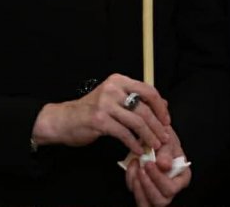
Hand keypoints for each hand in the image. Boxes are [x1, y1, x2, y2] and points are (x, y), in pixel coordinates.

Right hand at [31, 73, 170, 155]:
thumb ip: (136, 99)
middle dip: (158, 125)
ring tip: (154, 145)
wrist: (62, 120)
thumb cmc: (91, 110)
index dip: (160, 107)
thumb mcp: (114, 99)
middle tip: (165, 137)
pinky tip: (138, 149)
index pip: (148, 90)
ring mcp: (105, 104)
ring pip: (136, 121)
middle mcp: (113, 89)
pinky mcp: (99, 120)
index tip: (166, 120)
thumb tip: (164, 104)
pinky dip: (134, 143)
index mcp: (119, 81)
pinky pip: (124, 133)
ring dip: (149, 136)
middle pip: (144, 107)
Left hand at [125, 125, 190, 206]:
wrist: (154, 139)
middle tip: (141, 169)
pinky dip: (131, 184)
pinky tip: (132, 168)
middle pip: (160, 200)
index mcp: (182, 178)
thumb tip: (164, 165)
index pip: (172, 188)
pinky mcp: (144, 192)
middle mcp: (171, 189)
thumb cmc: (165, 140)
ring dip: (138, 188)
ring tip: (136, 170)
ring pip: (147, 204)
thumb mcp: (168, 141)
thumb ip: (167, 152)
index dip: (159, 179)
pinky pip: (137, 197)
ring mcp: (157, 193)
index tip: (149, 164)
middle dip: (148, 186)